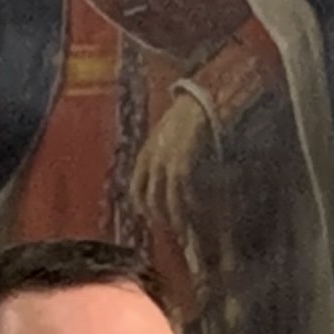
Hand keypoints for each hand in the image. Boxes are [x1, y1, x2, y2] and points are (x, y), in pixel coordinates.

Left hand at [131, 87, 215, 242]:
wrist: (198, 100)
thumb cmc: (184, 117)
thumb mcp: (163, 136)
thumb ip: (158, 157)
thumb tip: (163, 179)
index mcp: (145, 155)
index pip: (135, 190)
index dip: (143, 209)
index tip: (153, 220)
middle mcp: (152, 161)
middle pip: (150, 200)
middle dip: (161, 219)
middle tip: (173, 232)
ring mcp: (166, 162)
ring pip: (167, 201)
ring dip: (176, 220)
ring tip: (185, 233)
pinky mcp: (182, 162)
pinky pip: (182, 191)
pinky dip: (189, 204)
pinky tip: (198, 210)